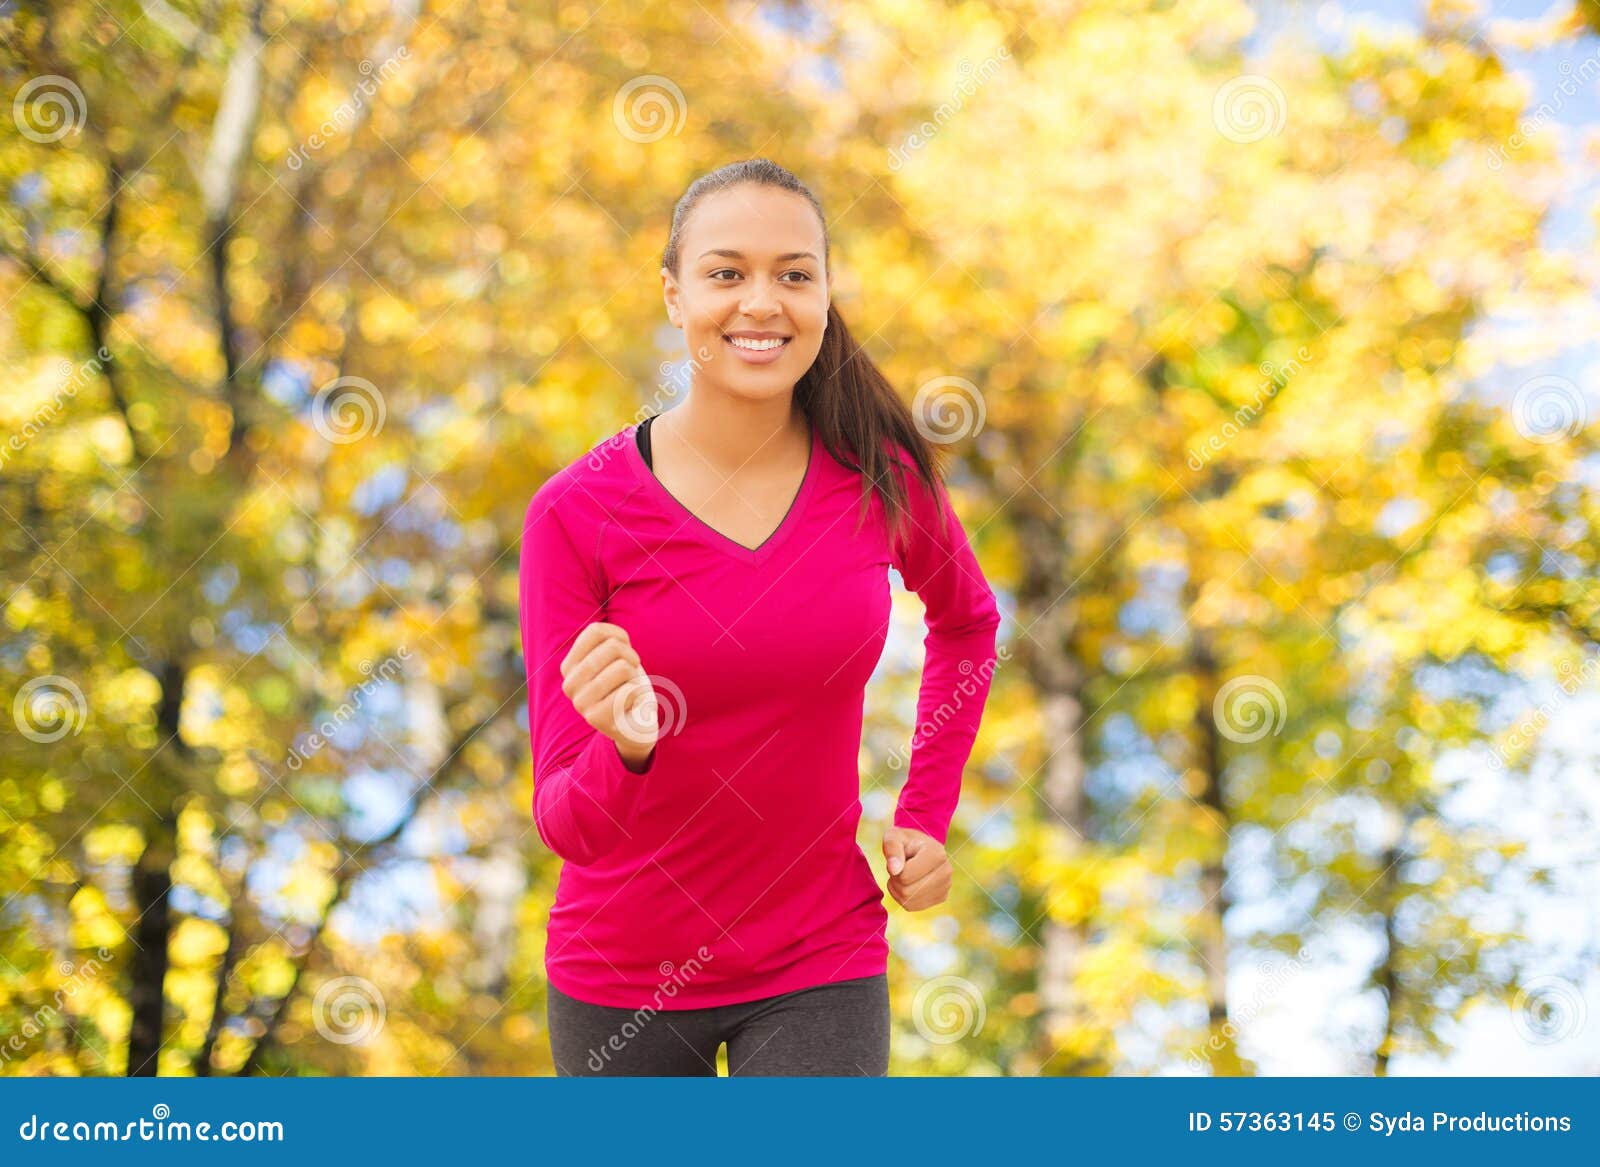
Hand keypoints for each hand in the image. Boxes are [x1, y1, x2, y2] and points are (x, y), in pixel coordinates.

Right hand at [560, 621, 656, 769]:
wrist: (635, 724)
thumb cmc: (626, 685)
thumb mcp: (617, 657)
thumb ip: (609, 640)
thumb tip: (615, 641)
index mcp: (569, 666)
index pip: (595, 631)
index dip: (619, 636)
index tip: (624, 651)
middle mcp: (569, 684)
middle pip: (612, 647)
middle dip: (631, 657)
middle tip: (631, 673)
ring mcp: (580, 703)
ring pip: (622, 667)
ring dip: (634, 677)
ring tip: (629, 690)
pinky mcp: (595, 718)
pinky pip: (628, 690)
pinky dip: (637, 695)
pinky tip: (630, 706)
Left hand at [881, 826, 951, 910]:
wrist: (920, 848)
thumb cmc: (904, 841)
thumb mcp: (893, 838)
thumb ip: (892, 850)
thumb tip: (894, 870)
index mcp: (937, 853)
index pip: (905, 875)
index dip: (894, 869)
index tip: (899, 858)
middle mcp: (946, 871)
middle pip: (907, 891)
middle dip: (895, 880)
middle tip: (898, 868)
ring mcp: (946, 886)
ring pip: (908, 900)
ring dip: (897, 889)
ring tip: (903, 874)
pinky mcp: (942, 897)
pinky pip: (912, 906)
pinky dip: (902, 898)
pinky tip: (908, 884)